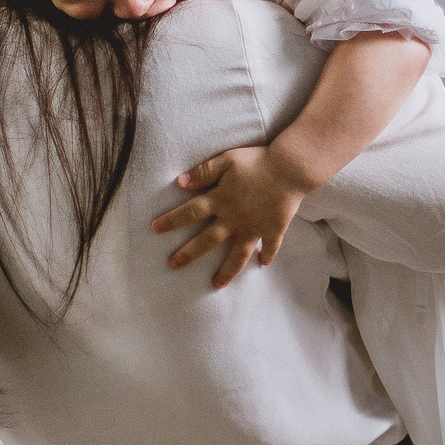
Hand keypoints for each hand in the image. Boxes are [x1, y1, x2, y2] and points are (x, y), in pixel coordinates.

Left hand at [150, 144, 313, 286]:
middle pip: (207, 240)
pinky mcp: (273, 229)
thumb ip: (204, 171)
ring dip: (226, 270)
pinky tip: (262, 265)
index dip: (171, 221)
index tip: (154, 230)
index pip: (189, 212)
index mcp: (220, 200)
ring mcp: (254, 228)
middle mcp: (234, 219)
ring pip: (237, 255)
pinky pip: (269, 246)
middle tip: (172, 265)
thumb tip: (180, 182)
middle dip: (188, 254)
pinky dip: (267, 255)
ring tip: (216, 284)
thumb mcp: (227, 160)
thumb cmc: (257, 161)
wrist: (290, 169)